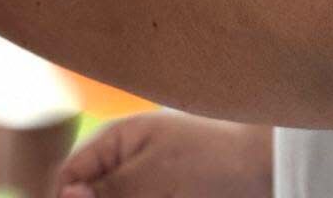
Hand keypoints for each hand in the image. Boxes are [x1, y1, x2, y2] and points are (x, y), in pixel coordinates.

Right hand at [56, 112, 272, 197]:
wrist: (267, 170)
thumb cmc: (214, 161)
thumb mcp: (157, 174)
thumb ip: (111, 188)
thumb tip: (64, 196)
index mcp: (114, 141)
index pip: (69, 177)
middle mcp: (123, 164)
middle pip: (91, 194)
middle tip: (147, 196)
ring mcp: (143, 184)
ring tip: (168, 196)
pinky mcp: (160, 196)